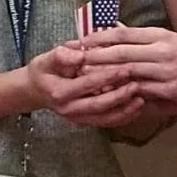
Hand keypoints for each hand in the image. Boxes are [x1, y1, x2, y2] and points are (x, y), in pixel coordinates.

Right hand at [27, 43, 142, 125]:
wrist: (35, 91)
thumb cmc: (44, 70)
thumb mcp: (47, 58)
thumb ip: (63, 55)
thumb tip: (81, 54)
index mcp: (60, 92)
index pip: (87, 84)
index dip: (107, 76)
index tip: (125, 68)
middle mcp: (69, 109)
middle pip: (99, 105)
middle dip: (120, 95)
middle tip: (137, 84)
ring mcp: (77, 119)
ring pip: (105, 118)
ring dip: (125, 110)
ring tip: (142, 99)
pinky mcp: (84, 123)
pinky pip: (106, 123)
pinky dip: (122, 117)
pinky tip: (136, 108)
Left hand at [79, 25, 176, 103]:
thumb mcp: (170, 39)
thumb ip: (143, 37)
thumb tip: (117, 28)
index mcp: (161, 35)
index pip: (125, 33)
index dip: (100, 37)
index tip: (81, 40)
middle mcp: (163, 50)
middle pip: (122, 52)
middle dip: (96, 55)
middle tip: (75, 58)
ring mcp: (166, 71)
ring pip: (128, 72)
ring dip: (105, 75)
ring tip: (85, 77)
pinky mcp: (170, 90)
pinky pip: (141, 91)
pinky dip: (122, 92)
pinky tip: (108, 94)